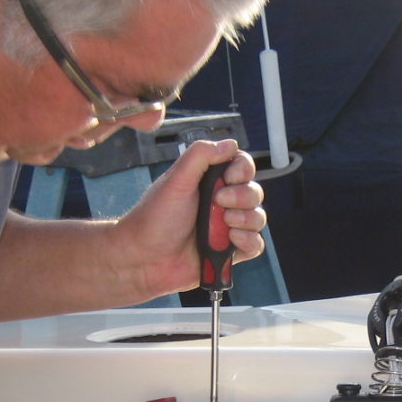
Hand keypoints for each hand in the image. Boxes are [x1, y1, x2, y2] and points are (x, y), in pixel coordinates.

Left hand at [114, 139, 266, 299]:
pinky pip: (256, 245)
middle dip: (242, 196)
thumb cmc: (154, 219)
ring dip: (246, 219)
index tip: (229, 177)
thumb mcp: (176, 179)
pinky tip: (231, 240)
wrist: (144, 258)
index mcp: (208, 182)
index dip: (242, 170)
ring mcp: (226, 228)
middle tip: (219, 202)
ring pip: (258, 218)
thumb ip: (201, 155)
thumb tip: (230, 143)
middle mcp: (220, 203)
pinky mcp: (229, 253)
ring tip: (225, 224)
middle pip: (254, 192)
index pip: (242, 167)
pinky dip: (249, 241)